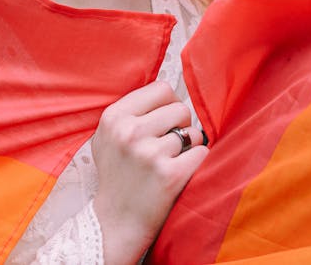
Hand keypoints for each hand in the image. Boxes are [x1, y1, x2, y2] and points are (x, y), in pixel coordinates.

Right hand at [91, 81, 207, 263]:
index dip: (169, 104)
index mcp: (114, 118)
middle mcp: (129, 132)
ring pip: (192, 132)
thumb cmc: (117, 177)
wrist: (115, 222)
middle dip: (181, 126)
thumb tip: (168, 90)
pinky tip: (181, 172)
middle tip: (169, 146)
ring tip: (170, 162)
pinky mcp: (169, 174)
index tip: (165, 122)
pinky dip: (197, 161)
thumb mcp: (108, 137)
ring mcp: (149, 153)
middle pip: (180, 108)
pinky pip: (202, 152)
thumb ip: (131, 111)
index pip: (161, 88)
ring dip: (189, 147)